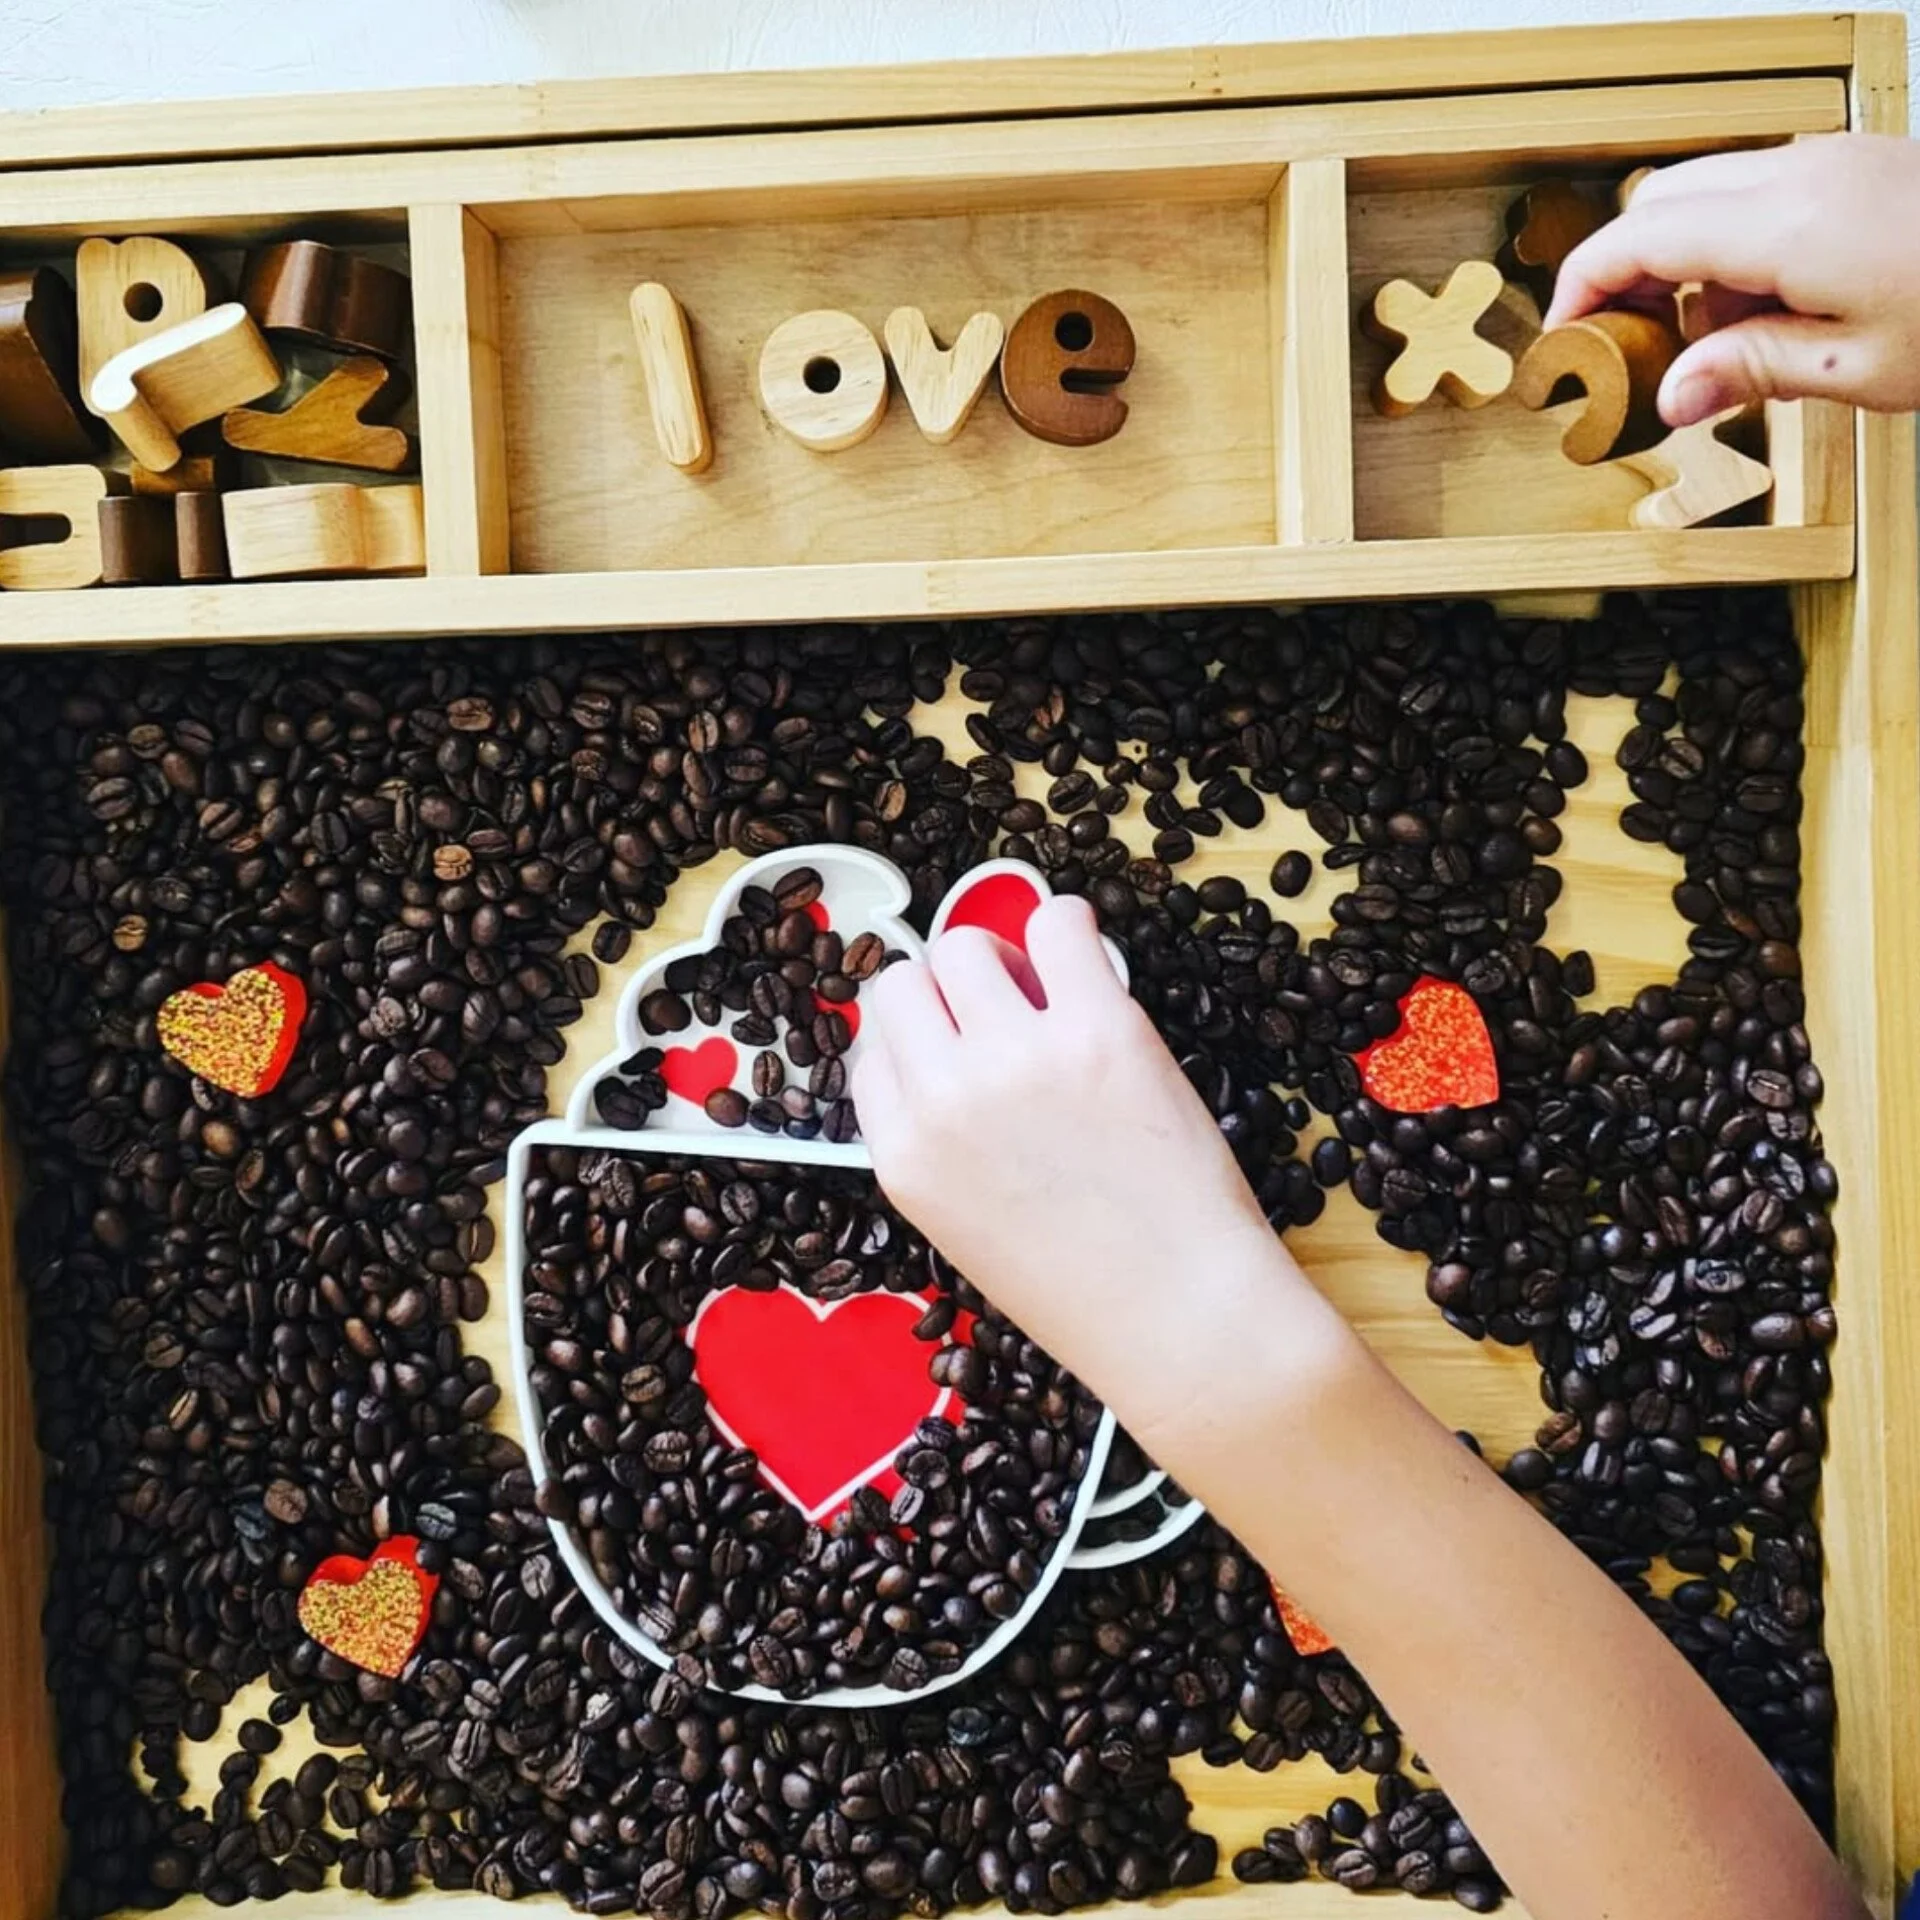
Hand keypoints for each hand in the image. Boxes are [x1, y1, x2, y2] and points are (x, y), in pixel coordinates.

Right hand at [855, 895, 1344, 1448]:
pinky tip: (1085, 966)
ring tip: (1047, 996)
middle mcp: (944, 1099)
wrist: (1180, 1318)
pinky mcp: (1096, 1028)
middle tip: (1001, 1019)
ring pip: (966, 944)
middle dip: (946, 994)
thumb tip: (953, 1053)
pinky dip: (1065, 928)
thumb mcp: (967, 1227)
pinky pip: (1056, 922)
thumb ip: (941, 1143)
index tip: (958, 1053)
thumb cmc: (1089, 1288)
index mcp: (903, 1157)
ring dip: (1002, 958)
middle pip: (903, 983)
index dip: (918, 1045)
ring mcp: (1017, 1057)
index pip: (871, 1051)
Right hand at [1545, 133, 1919, 419]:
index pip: (1638, 235)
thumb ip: (1749, 370)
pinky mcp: (1860, 167)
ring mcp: (1833, 162)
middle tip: (1636, 349)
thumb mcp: (1857, 366)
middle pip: (1664, 200)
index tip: (1567, 336)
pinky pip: (1766, 195)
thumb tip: (1671, 395)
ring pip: (1712, 194)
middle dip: (1632, 272)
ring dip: (1691, 264)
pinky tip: (1776, 310)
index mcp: (1785, 223)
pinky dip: (1742, 249)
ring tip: (1725, 346)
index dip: (1585, 286)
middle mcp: (1800, 174)